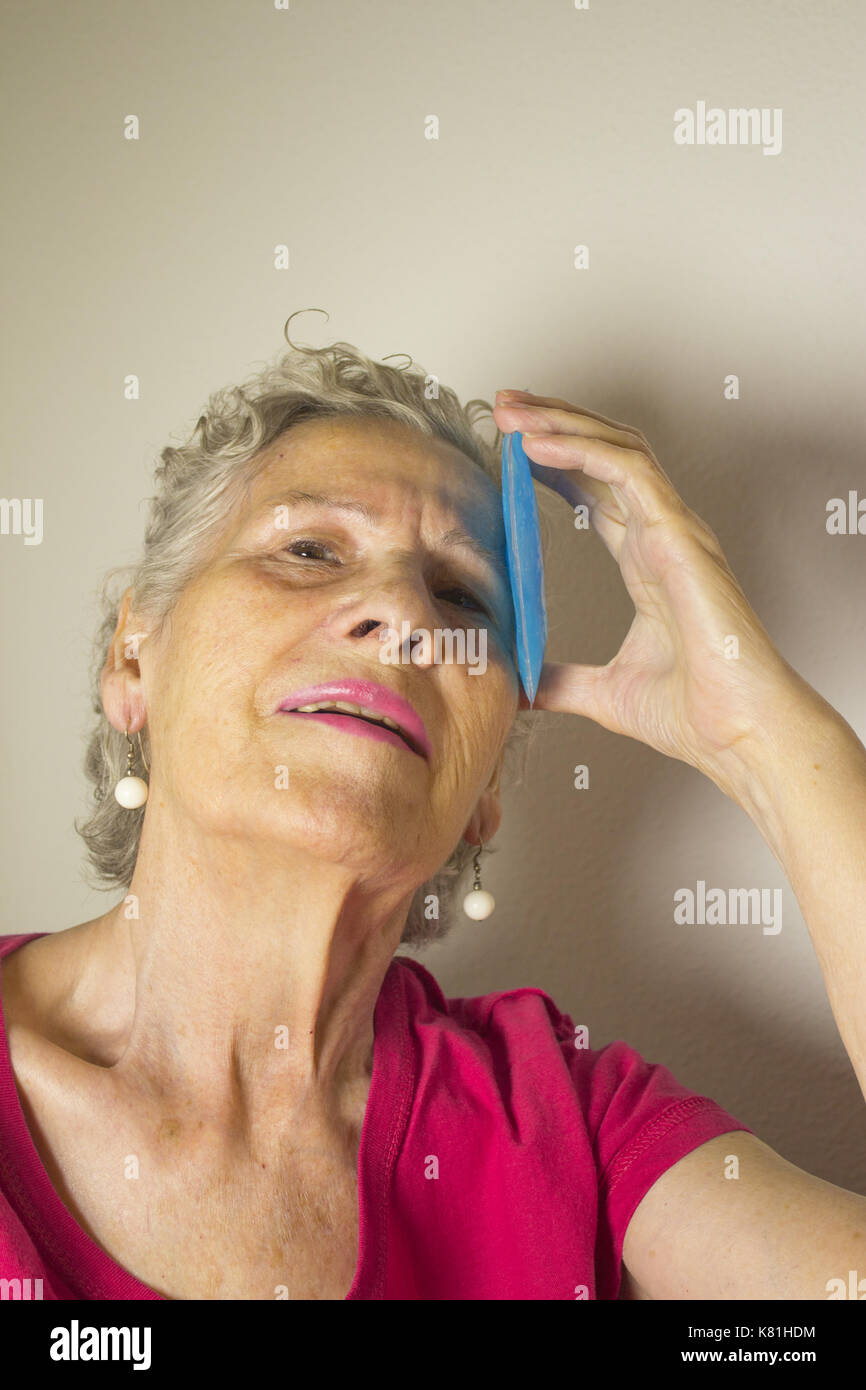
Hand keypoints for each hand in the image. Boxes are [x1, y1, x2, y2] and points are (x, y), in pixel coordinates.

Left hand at [492, 388, 814, 796]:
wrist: (735, 732)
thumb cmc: (694, 714)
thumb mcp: (604, 693)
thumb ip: (561, 682)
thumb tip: (521, 687)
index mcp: (648, 562)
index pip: (597, 491)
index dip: (556, 462)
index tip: (510, 449)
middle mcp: (662, 536)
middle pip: (604, 456)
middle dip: (552, 424)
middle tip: (503, 409)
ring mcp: (674, 530)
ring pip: (617, 448)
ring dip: (561, 423)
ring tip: (512, 412)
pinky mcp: (679, 535)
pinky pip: (628, 471)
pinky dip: (582, 449)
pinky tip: (538, 444)